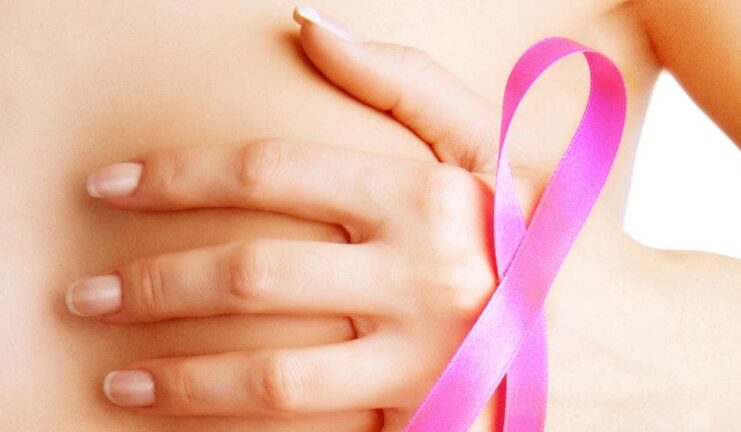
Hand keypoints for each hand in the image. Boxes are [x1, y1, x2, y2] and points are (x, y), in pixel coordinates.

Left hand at [65, 6, 522, 429]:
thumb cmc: (521, 222)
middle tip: (86, 292)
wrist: (590, 324)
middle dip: (155, 284)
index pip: (273, 173)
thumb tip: (306, 25)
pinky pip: (310, 421)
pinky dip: (234, 416)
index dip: (178, 177)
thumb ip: (401, 79)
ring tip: (112, 370)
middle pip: (256, 274)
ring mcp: (423, 352)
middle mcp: (425, 272)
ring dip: (179, 371)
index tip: (111, 187)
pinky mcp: (423, 409)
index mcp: (429, 193)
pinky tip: (180, 407)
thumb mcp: (483, 141)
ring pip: (273, 370)